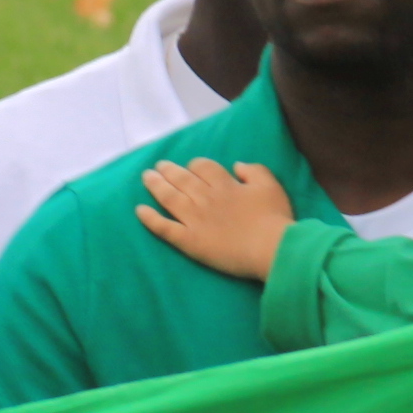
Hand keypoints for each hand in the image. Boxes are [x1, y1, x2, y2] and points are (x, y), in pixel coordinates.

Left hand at [135, 157, 293, 283]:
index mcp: (224, 184)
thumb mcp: (271, 186)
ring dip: (155, 185)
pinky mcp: (188, 241)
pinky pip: (164, 227)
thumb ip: (254, 171)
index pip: (203, 167)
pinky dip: (150, 218)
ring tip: (146, 177)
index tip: (191, 167)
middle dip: (168, 170)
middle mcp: (205, 198)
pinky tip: (139, 211)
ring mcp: (194, 219)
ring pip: (169, 197)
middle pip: (181, 178)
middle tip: (158, 167)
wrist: (270, 248)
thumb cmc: (274, 218)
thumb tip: (236, 166)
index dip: (194, 165)